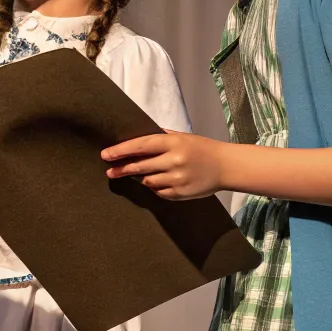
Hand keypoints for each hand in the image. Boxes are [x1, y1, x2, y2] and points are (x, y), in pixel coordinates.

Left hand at [101, 130, 229, 200]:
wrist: (226, 166)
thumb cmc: (202, 148)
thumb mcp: (181, 136)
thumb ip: (160, 138)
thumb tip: (135, 140)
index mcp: (173, 143)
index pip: (140, 146)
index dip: (121, 150)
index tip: (106, 154)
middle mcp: (174, 160)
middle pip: (140, 166)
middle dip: (122, 169)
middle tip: (109, 171)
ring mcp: (177, 179)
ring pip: (147, 181)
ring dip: (141, 178)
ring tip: (139, 174)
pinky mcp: (180, 193)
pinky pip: (158, 192)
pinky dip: (155, 187)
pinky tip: (159, 181)